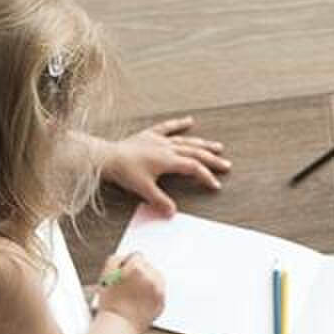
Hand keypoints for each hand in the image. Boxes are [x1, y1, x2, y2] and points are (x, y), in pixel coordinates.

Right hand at [96, 253, 164, 331]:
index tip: (123, 274)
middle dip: (139, 273)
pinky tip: (140, 301)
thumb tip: (125, 257)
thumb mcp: (106, 274)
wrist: (118, 326)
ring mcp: (159, 291)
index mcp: (138, 269)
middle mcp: (151, 278)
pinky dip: (151, 295)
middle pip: (147, 266)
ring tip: (133, 294)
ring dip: (147, 282)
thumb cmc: (110, 304)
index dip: (127, 265)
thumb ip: (116, 260)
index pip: (137, 256)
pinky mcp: (162, 302)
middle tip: (127, 286)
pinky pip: (158, 292)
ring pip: (154, 278)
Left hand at [101, 117, 229, 215]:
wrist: (107, 157)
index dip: (206, 176)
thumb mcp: (143, 189)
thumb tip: (172, 213)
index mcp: (168, 160)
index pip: (194, 168)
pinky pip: (168, 127)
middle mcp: (167, 148)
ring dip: (203, 144)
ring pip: (186, 141)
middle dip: (212, 160)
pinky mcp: (150, 135)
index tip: (215, 184)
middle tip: (226, 165)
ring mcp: (159, 140)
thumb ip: (160, 201)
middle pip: (196, 152)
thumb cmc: (124, 172)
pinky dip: (179, 124)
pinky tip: (189, 121)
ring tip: (217, 146)